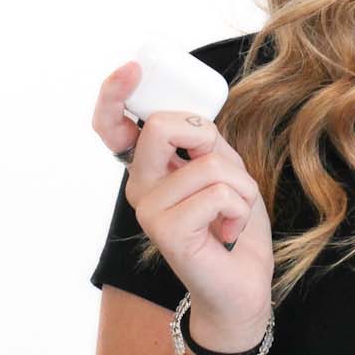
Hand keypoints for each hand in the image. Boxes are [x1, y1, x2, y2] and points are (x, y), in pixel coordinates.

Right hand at [92, 61, 274, 340]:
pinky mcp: (167, 232)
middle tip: (222, 173)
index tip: (132, 69)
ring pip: (208, 162)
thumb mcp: (225, 168)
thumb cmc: (233, 223)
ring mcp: (149, 210)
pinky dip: (241, 207)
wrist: (242, 285)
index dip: (114, 93)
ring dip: (241, 184)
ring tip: (232, 212)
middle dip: (210, 138)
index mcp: (149, 167)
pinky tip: (229, 231)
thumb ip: (205, 140)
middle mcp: (139, 186)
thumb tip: (191, 115)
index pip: (112, 124)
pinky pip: (220, 193)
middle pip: (163, 126)